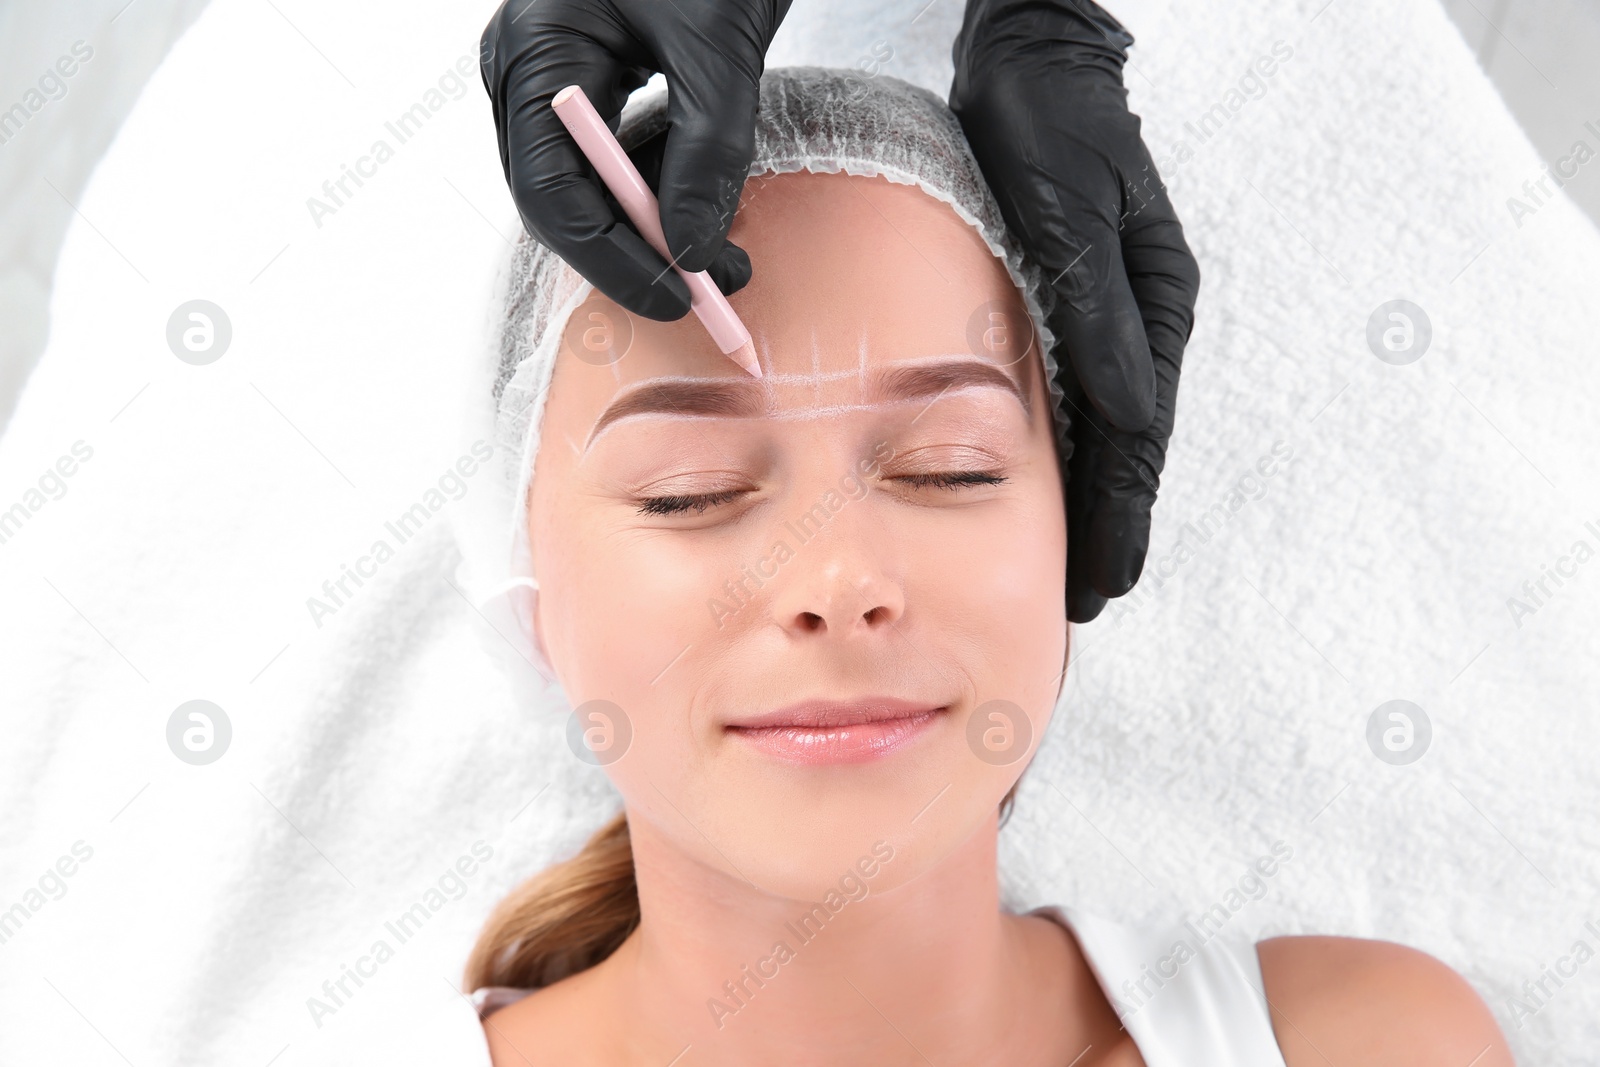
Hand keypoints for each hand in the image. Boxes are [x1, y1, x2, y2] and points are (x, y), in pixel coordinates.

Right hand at [479, 0, 792, 319]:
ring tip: (727, 253)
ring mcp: (556, 77)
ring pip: (590, 187)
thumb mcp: (716, 47)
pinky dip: (660, 188)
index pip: (550, 196)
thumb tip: (695, 251)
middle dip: (637, 253)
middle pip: (563, 201)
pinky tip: (706, 203)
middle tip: (713, 289)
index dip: (613, 260)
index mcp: (534, 54)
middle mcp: (529, 73)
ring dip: (655, 227)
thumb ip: (708, 150)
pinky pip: (614, 157)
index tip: (679, 298)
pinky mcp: (595, 78)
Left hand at [951, 0, 1201, 622]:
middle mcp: (1142, 317)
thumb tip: (1128, 414)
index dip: (1122, 513)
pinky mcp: (1080, 297)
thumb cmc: (1047, 127)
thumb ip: (1098, 315)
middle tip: (1097, 600)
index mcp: (1151, 305)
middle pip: (1130, 443)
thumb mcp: (1074, 216)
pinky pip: (1083, 391)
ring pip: (1110, 425)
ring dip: (1100, 496)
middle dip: (1117, 523)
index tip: (1109, 580)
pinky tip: (1063, 480)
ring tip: (1089, 565)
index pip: (1136, 435)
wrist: (1032, 60)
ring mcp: (1115, 309)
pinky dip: (1078, 446)